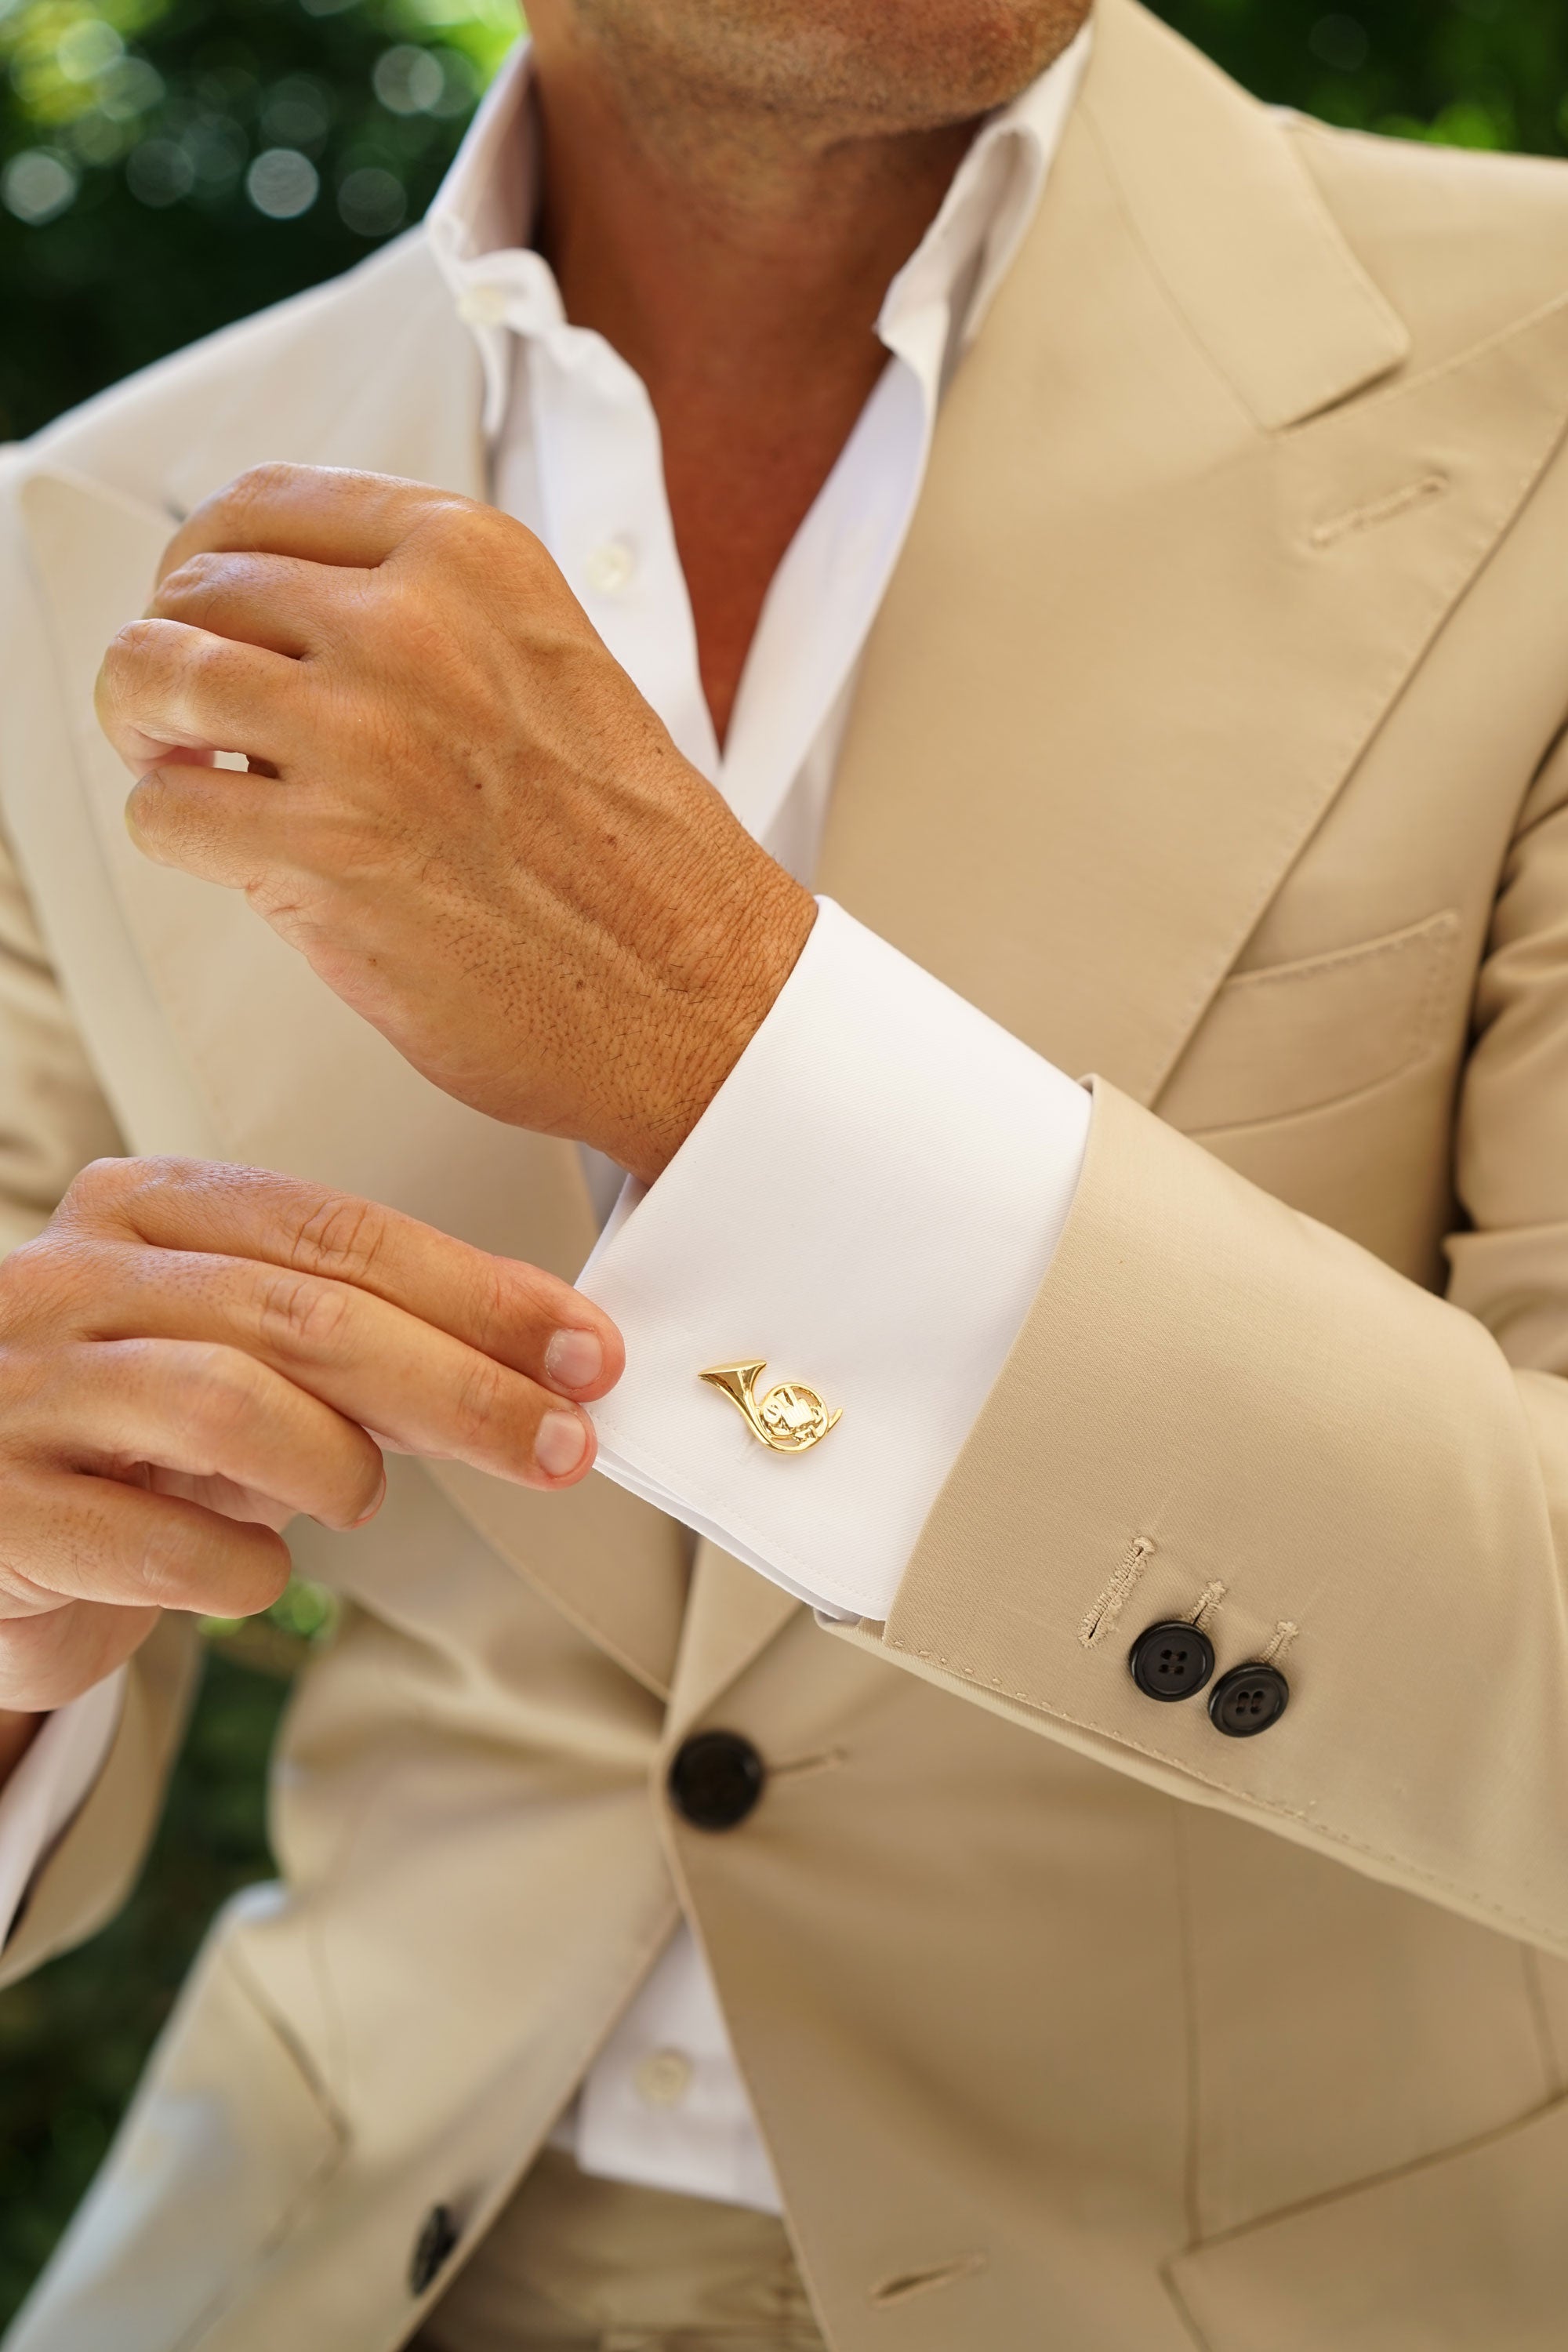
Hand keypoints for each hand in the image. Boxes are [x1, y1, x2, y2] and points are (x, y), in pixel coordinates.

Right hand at [0, 1155, 620, 1720]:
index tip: (586, 1348)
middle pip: (306, 1315)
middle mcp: (71, 1281)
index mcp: (144, 1210)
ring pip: (232, 1405)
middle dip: (462, 1385)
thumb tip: (540, 1363)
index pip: (339, 1233)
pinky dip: (245, 1570)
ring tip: (359, 1498)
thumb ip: (357, 1342)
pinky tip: (255, 1570)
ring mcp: (20, 1393)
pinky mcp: (1, 1512)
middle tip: (561, 1443)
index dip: (478, 1292)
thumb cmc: (125, 1435)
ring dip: (340, 1466)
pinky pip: (162, 1546)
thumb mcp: (235, 1356)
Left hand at [96, 465, 816, 1184]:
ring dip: (148, 732)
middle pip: (195, 587)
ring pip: (152, 677)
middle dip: (175, 653)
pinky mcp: (324, 853)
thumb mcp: (548, 665)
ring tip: (184, 772)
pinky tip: (226, 850)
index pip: (264, 503)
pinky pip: (164, 812)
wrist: (698, 989)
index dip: (209, 566)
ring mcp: (362, 736)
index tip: (207, 613)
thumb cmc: (637, 858)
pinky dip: (173, 833)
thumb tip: (279, 631)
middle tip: (186, 714)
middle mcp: (412, 626)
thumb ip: (427, 623)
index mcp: (474, 560)